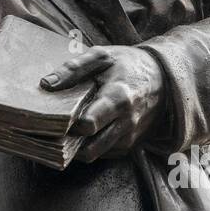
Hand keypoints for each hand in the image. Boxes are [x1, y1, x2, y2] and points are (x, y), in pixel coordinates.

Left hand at [41, 44, 166, 161]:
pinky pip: (104, 153)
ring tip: (67, 130)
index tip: (57, 115)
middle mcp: (127, 122)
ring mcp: (130, 136)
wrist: (164, 78)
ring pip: (95, 154)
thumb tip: (46, 84)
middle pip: (89, 148)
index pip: (89, 125)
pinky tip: (83, 131)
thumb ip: (73, 69)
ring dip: (78, 147)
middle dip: (69, 142)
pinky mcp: (131, 145)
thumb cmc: (127, 64)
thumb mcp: (101, 56)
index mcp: (118, 98)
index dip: (68, 124)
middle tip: (55, 129)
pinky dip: (91, 146)